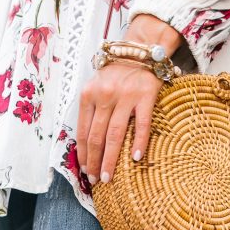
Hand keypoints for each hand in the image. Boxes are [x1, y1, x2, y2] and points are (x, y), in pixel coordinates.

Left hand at [77, 15, 182, 184]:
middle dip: (95, 162)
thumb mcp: (96, 88)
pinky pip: (141, 124)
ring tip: (109, 176)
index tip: (85, 172)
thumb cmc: (116, 75)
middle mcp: (105, 95)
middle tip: (97, 180)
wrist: (139, 50)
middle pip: (97, 137)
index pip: (83, 132)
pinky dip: (138, 142)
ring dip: (111, 159)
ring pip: (115, 134)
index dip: (83, 155)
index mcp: (88, 95)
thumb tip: (87, 147)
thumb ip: (90, 112)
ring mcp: (125, 95)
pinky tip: (135, 158)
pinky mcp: (145, 95)